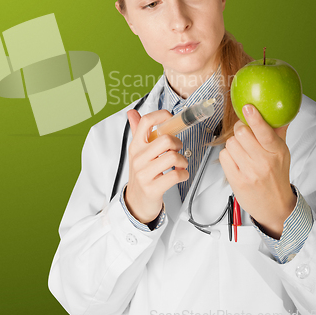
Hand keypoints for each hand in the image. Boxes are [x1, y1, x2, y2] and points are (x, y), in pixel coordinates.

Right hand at [124, 109, 188, 223]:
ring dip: (183, 161)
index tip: (170, 118)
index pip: (146, 122)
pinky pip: (176, 175)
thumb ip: (137, 131)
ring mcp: (144, 174)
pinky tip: (180, 175)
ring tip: (179, 164)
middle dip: (178, 144)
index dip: (161, 115)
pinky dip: (183, 174)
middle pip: (166, 139)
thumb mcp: (137, 152)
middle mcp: (138, 158)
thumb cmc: (142, 173)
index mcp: (135, 146)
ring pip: (173, 157)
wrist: (135, 202)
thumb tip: (132, 112)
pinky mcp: (152, 188)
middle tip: (177, 150)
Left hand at [218, 104, 296, 238]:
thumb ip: (278, 131)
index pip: (264, 132)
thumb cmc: (277, 175)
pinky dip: (227, 156)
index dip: (255, 118)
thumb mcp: (283, 153)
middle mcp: (263, 161)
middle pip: (241, 132)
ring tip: (242, 151)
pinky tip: (236, 161)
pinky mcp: (236, 180)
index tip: (248, 107)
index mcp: (277, 151)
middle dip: (240, 130)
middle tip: (243, 133)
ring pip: (230, 143)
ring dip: (233, 144)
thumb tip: (279, 111)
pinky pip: (223, 156)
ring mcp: (249, 172)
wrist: (276, 206)